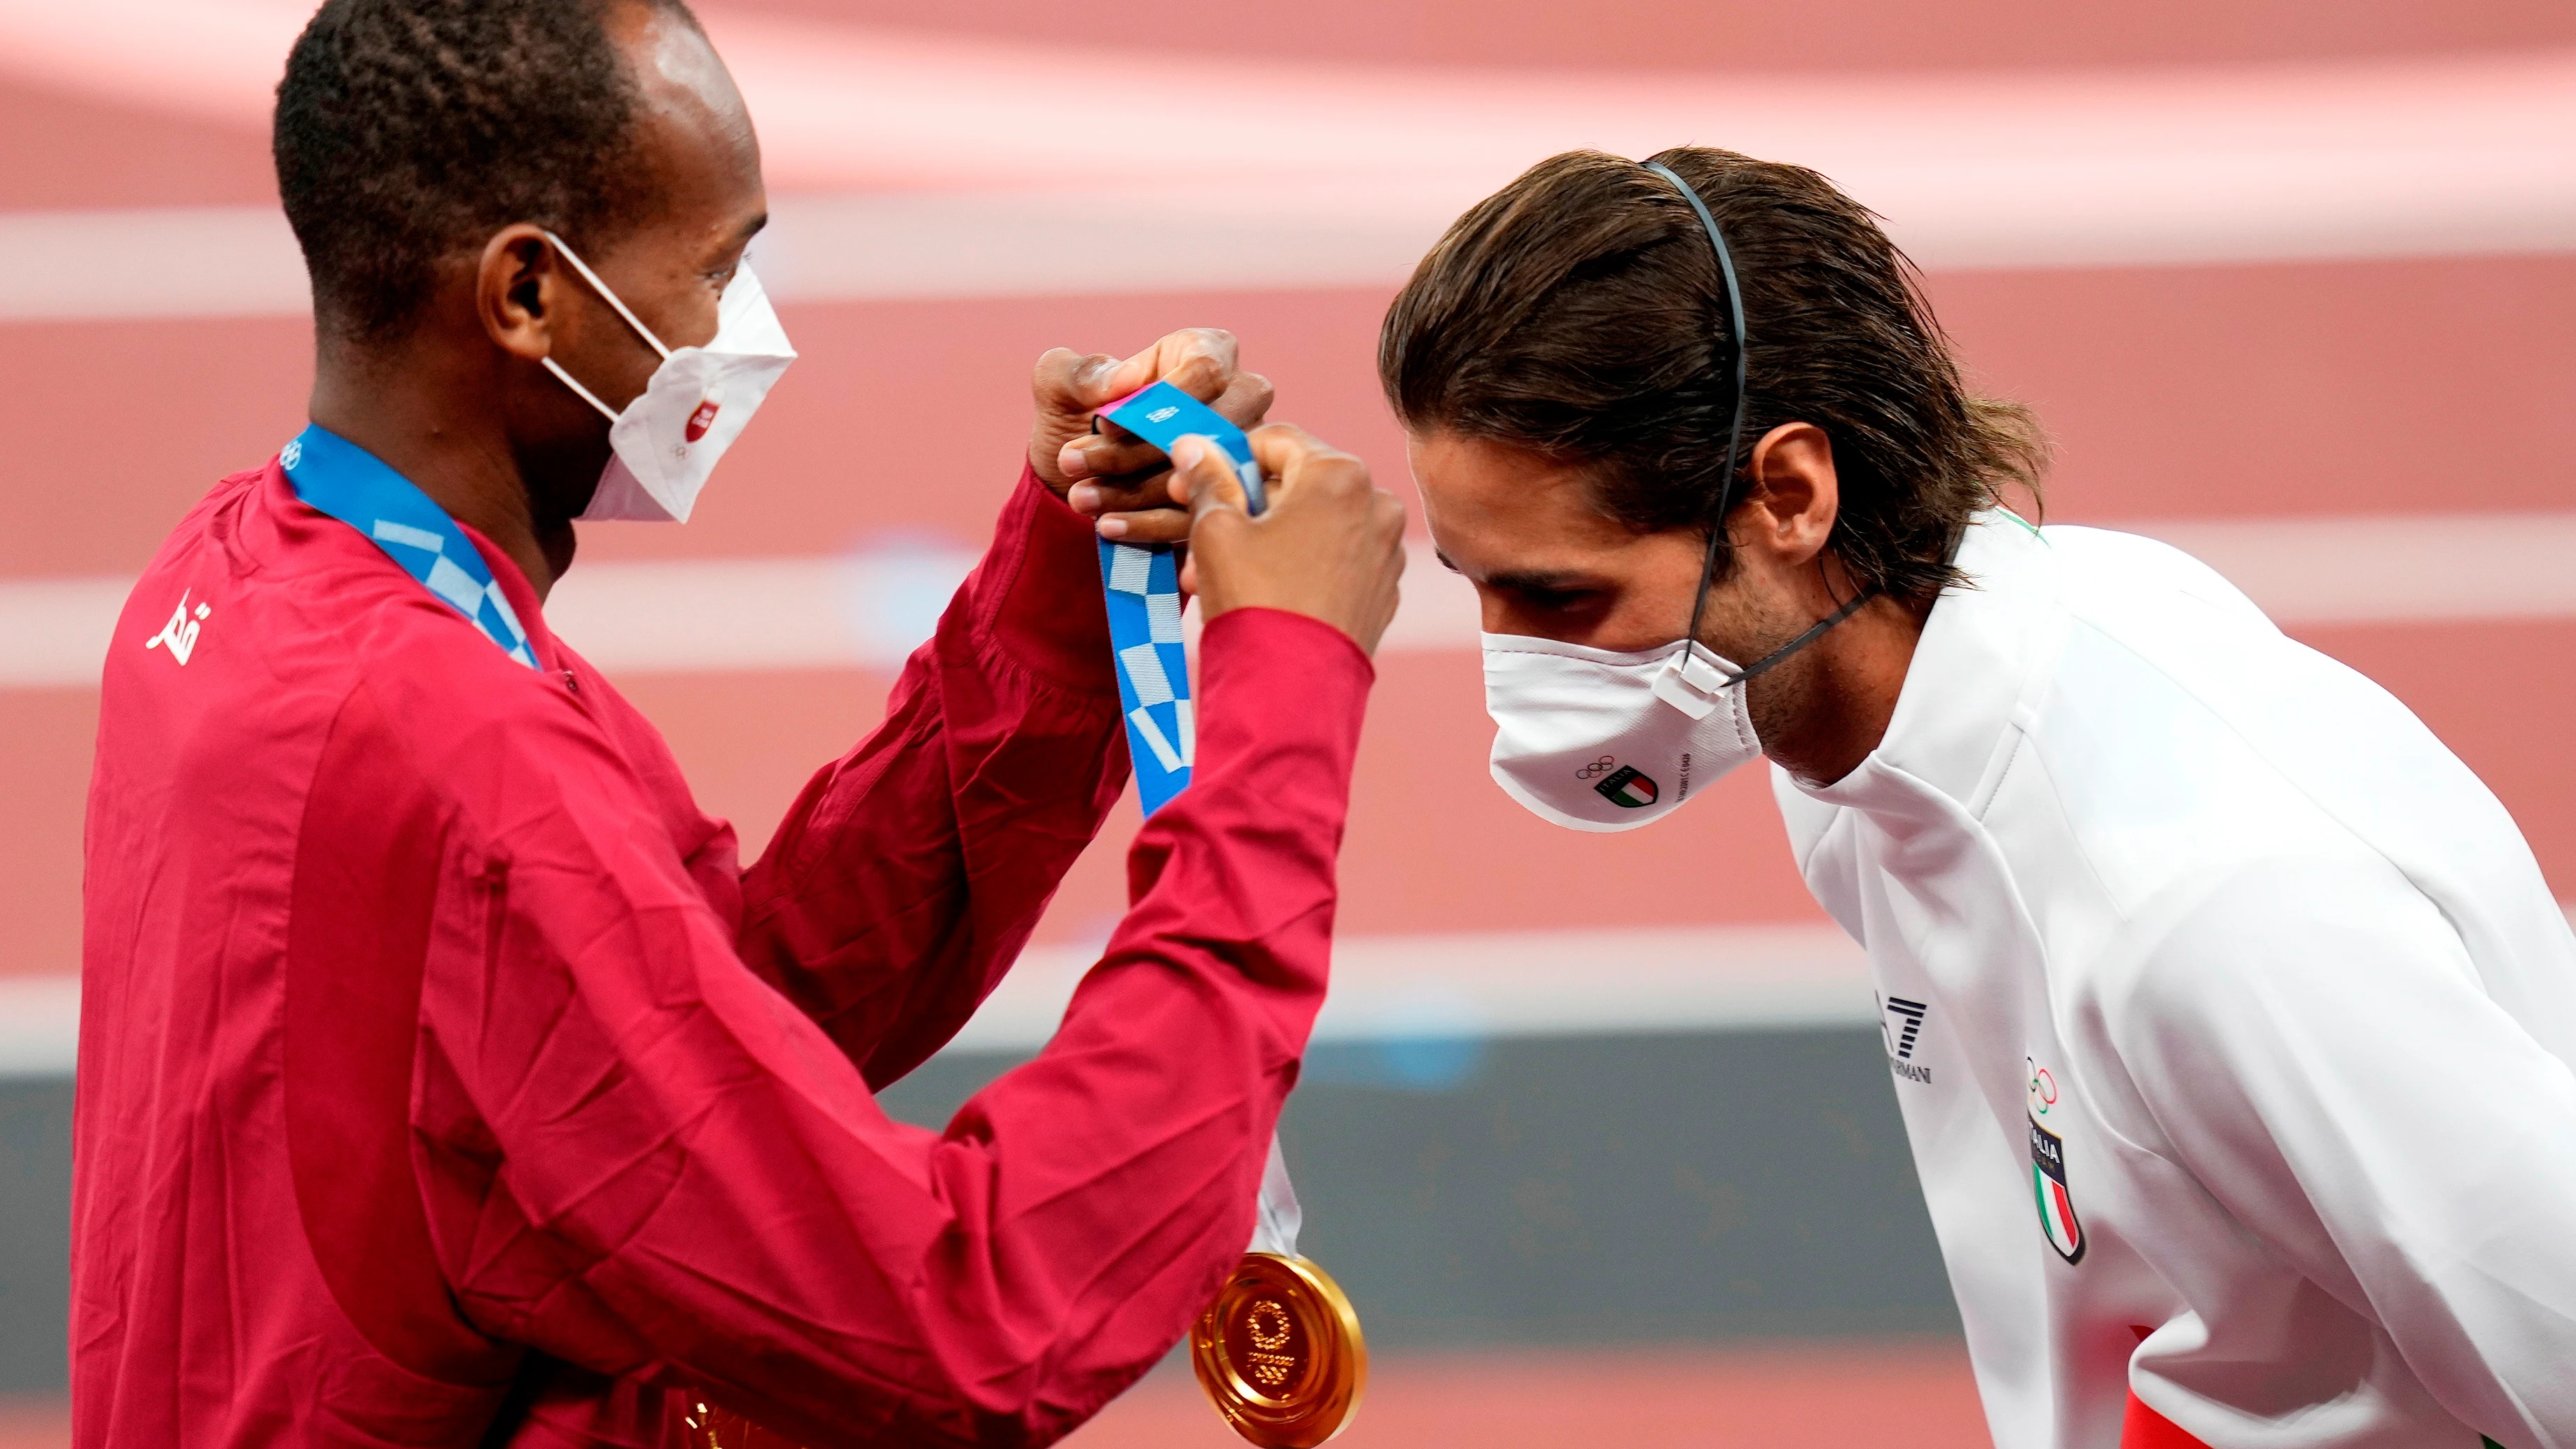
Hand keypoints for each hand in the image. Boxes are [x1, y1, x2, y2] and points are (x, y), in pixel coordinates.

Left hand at [1026, 329, 1273, 544]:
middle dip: (1137, 453)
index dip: (1159, 401)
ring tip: (1081, 497)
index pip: (1205, 372)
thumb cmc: (1079, 411)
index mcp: (1211, 350)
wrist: (1085, 470)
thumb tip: (1125, 380)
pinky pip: (1199, 516)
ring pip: (1201, 476)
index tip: (1104, 424)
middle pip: (1206, 429)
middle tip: (1075, 463)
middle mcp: (1242, 400)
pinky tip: (1109, 525)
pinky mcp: (1229, 500)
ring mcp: (1242, 453)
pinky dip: (1151, 525)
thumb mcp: (1063, 383)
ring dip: (1136, 492)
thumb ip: (1083, 373)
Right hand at [1170, 425, 1406, 654]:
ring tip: (1218, 571)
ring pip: (1314, 526)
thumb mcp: (1216, 531)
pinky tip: (1259, 593)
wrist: (1292, 693)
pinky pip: (1334, 562)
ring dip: (1266, 539)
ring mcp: (1386, 551)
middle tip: (1197, 531)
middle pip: (1297, 484)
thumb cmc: (1254, 602)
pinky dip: (1298, 567)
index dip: (1226, 457)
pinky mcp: (1384, 591)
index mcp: (1340, 474)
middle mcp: (1376, 504)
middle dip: (1244, 506)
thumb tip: (1193, 445)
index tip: (1192, 479)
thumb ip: (1207, 479)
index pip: (1275, 440)